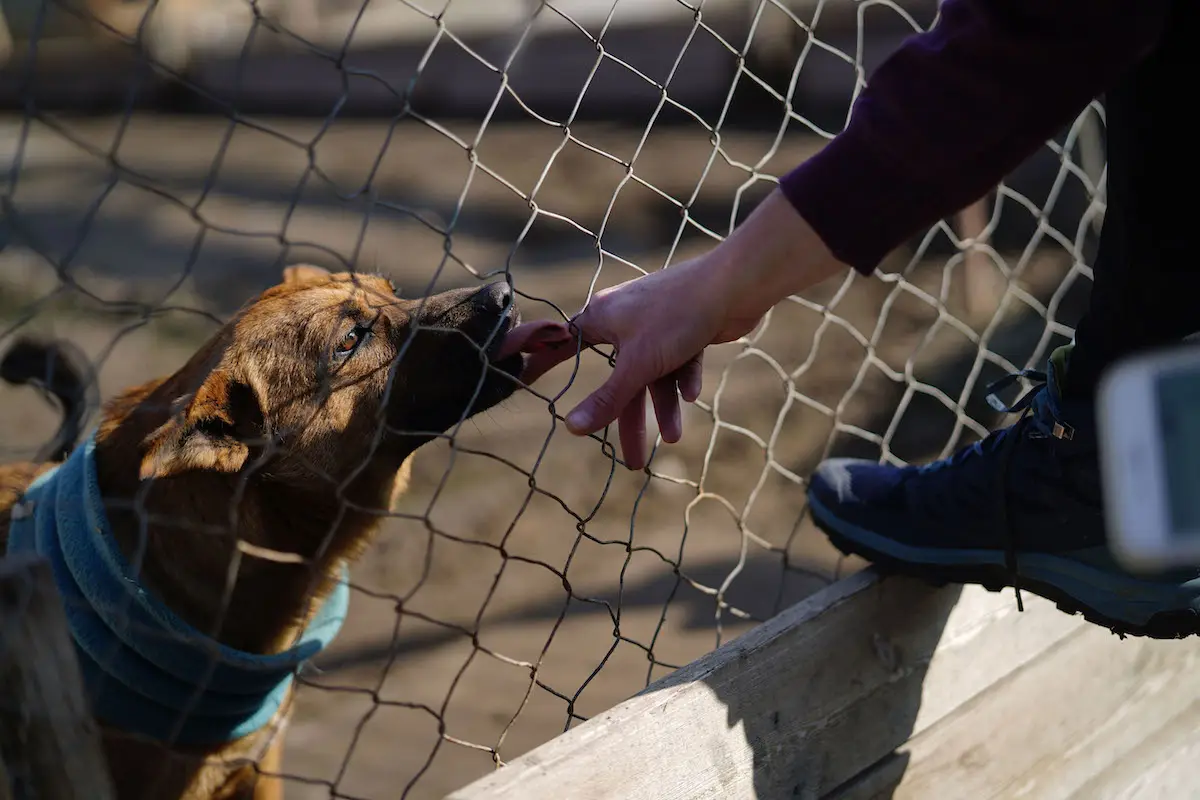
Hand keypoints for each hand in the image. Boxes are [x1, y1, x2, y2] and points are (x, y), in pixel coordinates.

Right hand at [523, 189, 843, 469]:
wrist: (735, 287)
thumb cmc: (678, 316)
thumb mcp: (638, 366)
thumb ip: (607, 400)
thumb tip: (572, 428)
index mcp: (601, 319)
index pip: (561, 347)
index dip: (543, 365)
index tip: (522, 382)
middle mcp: (624, 320)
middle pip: (618, 380)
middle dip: (628, 421)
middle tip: (633, 463)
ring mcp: (655, 324)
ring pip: (653, 376)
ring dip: (664, 407)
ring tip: (674, 438)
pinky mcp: (684, 329)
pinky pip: (678, 363)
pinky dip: (685, 379)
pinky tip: (694, 394)